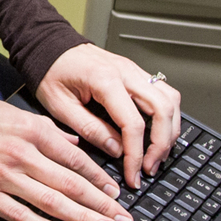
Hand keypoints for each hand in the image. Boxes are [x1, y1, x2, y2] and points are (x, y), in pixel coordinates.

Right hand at [0, 91, 131, 220]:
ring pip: (53, 202)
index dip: (100, 180)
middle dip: (102, 205)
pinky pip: (20, 215)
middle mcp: (22, 154)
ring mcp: (4, 177)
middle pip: (71, 184)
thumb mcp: (16, 112)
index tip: (117, 195)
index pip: (76, 160)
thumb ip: (49, 132)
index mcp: (33, 131)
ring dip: (84, 219)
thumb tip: (75, 147)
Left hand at [35, 44, 181, 188]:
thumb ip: (90, 129)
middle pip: (163, 109)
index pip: (133, 123)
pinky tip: (159, 132)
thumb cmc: (52, 72)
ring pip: (170, 99)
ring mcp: (134, 70)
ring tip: (157, 154)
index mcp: (105, 80)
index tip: (133, 174)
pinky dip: (167, 115)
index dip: (136, 154)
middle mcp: (126, 72)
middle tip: (150, 168)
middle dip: (162, 144)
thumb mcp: (60, 107)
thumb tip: (117, 150)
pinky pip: (164, 93)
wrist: (50, 46)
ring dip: (170, 130)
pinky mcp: (136, 73)